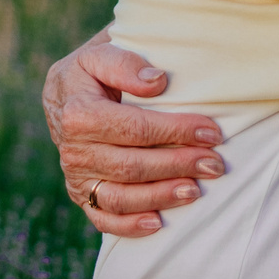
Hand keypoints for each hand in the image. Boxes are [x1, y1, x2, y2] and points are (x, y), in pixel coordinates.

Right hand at [42, 30, 226, 237]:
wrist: (62, 93)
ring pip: (120, 197)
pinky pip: (103, 218)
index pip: (135, 128)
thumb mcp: (100, 51)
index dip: (175, 131)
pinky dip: (129, 226)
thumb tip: (158, 81)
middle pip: (132, 165)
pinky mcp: (80, 194)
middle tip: (215, 164)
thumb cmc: (90, 70)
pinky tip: (158, 223)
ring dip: (161, 196)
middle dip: (178, 165)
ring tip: (195, 190)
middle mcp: (73, 150)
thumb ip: (124, 63)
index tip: (211, 132)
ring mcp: (76, 176)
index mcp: (78, 112)